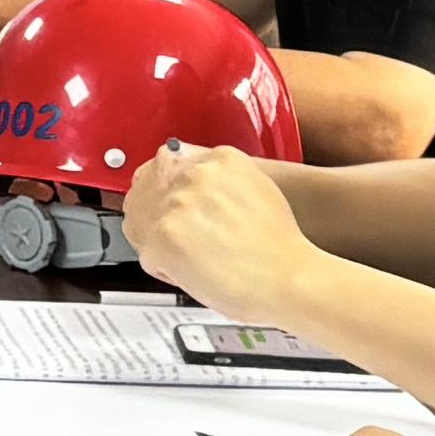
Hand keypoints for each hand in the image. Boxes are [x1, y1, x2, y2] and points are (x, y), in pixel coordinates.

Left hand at [123, 146, 322, 316]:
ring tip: (195, 257)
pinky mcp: (164, 235)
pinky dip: (165, 269)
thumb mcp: (257, 186)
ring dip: (161, 242)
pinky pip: (147, 253)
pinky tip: (193, 272)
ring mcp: (176, 202)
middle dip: (159, 214)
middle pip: (150, 188)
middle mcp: (194, 173)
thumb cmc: (279, 246)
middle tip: (183, 238)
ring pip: (144, 221)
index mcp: (219, 157)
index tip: (173, 208)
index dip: (169, 192)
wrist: (290, 278)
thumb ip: (221, 180)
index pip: (169, 163)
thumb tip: (194, 184)